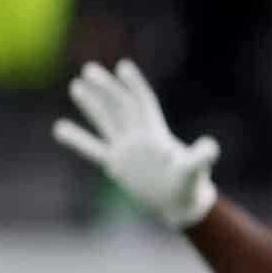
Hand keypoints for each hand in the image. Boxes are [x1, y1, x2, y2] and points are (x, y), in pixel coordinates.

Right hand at [52, 60, 220, 228]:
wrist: (181, 206)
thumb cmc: (190, 186)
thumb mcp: (195, 170)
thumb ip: (200, 157)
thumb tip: (212, 147)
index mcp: (156, 134)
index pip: (143, 104)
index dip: (134, 86)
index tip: (123, 66)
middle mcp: (139, 137)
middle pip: (120, 107)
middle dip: (106, 89)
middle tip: (89, 69)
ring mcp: (125, 150)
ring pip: (105, 122)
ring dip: (92, 105)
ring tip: (76, 86)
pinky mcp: (116, 165)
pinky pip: (92, 149)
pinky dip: (77, 139)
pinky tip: (59, 128)